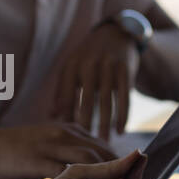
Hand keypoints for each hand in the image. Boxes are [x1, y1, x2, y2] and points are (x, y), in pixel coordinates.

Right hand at [0, 121, 113, 178]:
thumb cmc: (15, 148)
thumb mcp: (46, 140)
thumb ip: (66, 147)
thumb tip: (84, 160)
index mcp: (68, 129)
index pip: (101, 145)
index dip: (117, 162)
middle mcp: (64, 134)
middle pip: (100, 152)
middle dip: (117, 171)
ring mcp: (52, 146)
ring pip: (89, 160)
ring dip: (103, 178)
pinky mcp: (40, 160)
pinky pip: (67, 173)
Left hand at [51, 22, 140, 138]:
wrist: (115, 33)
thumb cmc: (88, 57)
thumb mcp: (72, 68)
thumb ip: (62, 91)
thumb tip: (51, 116)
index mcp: (72, 65)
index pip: (66, 94)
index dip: (65, 116)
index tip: (65, 135)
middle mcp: (89, 64)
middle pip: (86, 100)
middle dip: (85, 124)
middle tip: (84, 146)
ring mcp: (109, 66)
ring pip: (106, 101)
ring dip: (105, 124)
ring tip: (102, 143)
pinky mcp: (126, 69)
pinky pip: (125, 97)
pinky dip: (123, 115)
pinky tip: (120, 131)